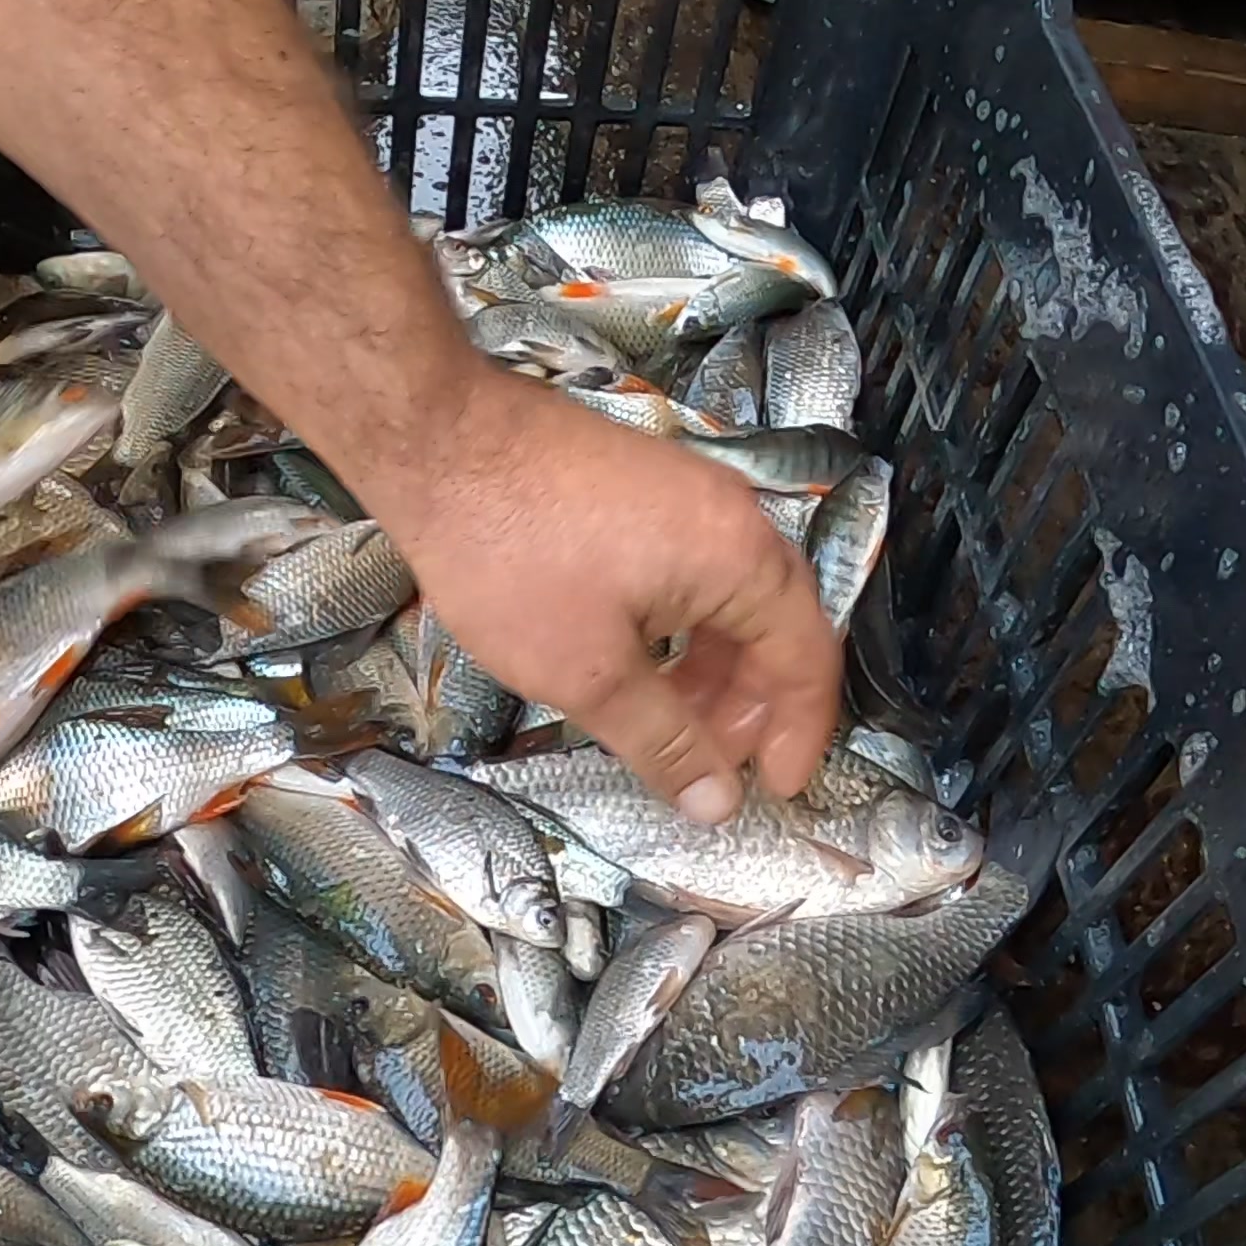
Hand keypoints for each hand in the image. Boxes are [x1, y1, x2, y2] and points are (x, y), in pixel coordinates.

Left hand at [389, 369, 843, 821]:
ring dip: (712, 671)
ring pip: (728, 600)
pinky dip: (682, 630)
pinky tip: (640, 665)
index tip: (775, 788)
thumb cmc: (512, 558)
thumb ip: (664, 742)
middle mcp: (732, 516)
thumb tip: (719, 804)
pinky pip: (692, 571)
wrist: (437, 442)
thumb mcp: (590, 674)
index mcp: (740, 559)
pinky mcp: (644, 488)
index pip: (807, 658)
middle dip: (751, 707)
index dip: (799, 732)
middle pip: (774, 627)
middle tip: (713, 766)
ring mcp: (688, 494)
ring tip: (670, 725)